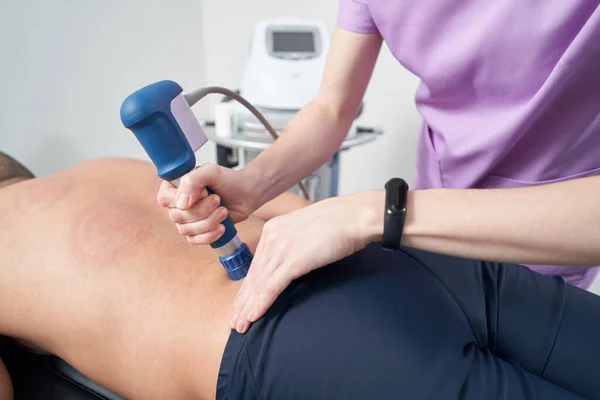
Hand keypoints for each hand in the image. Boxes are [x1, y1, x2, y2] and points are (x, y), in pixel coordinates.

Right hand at [156, 163, 256, 244]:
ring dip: (209, 222)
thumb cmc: (228, 180)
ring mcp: (186, 219)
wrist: (246, 194)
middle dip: (202, 210)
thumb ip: (192, 181)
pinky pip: (194, 240)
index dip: (183, 199)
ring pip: (186, 230)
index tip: (203, 192)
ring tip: (223, 211)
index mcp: (175, 186)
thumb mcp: (211, 172)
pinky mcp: (197, 232)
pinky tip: (221, 226)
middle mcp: (177, 204)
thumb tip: (181, 204)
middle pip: (177, 217)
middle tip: (217, 199)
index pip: (164, 198)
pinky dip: (209, 235)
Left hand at [229, 192, 382, 332]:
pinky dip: (260, 304)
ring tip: (241, 325)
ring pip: (259, 284)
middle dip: (243, 301)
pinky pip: (271, 287)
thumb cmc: (338, 222)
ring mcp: (281, 249)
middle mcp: (272, 237)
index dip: (248, 286)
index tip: (241, 302)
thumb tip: (294, 259)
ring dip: (248, 308)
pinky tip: (253, 317)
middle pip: (254, 276)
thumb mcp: (306, 229)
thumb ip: (294, 243)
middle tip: (235, 321)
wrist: (353, 216)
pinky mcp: (292, 261)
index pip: (257, 264)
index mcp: (274, 228)